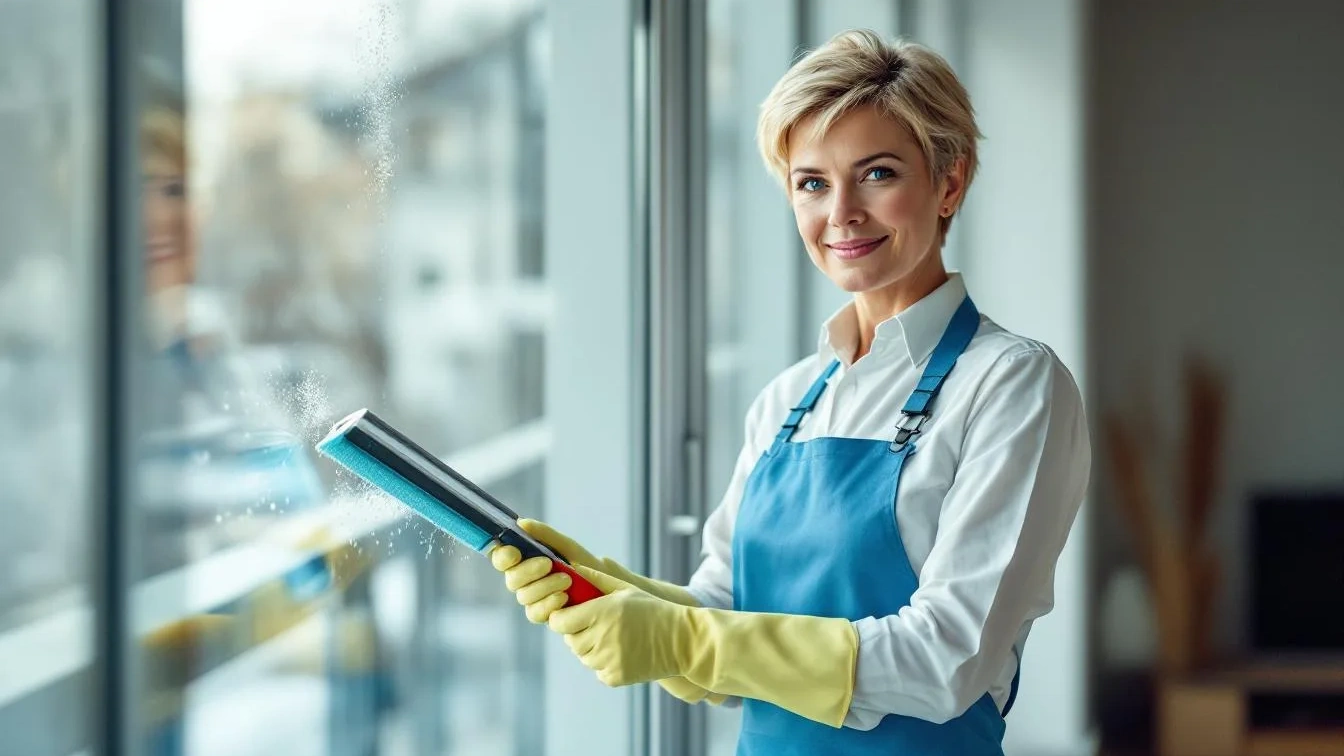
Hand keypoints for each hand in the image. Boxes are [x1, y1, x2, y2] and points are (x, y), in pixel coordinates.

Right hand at [490, 519, 600, 623]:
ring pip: (522, 597)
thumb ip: (547, 537)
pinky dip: (548, 604)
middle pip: (511, 579)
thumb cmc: (594, 569)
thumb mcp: (572, 550)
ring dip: (542, 587)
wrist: (618, 594)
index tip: (514, 552)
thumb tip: (522, 523)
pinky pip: (535, 614)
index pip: (504, 559)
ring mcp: (538, 601)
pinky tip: (564, 598)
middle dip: (526, 571)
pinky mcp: (548, 618)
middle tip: (548, 563)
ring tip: (567, 580)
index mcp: (530, 562)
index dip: (502, 556)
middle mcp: (530, 582)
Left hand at [547, 566, 692, 687]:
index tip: (568, 616)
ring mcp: (608, 659)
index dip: (561, 619)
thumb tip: (572, 567)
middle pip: (570, 641)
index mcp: (601, 611)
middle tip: (598, 626)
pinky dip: (606, 664)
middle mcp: (601, 636)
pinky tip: (624, 652)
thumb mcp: (627, 589)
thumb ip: (597, 579)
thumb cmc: (654, 610)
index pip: (559, 621)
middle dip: (578, 633)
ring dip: (592, 649)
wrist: (683, 640)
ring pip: (584, 657)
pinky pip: (598, 671)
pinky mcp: (615, 677)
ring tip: (615, 638)